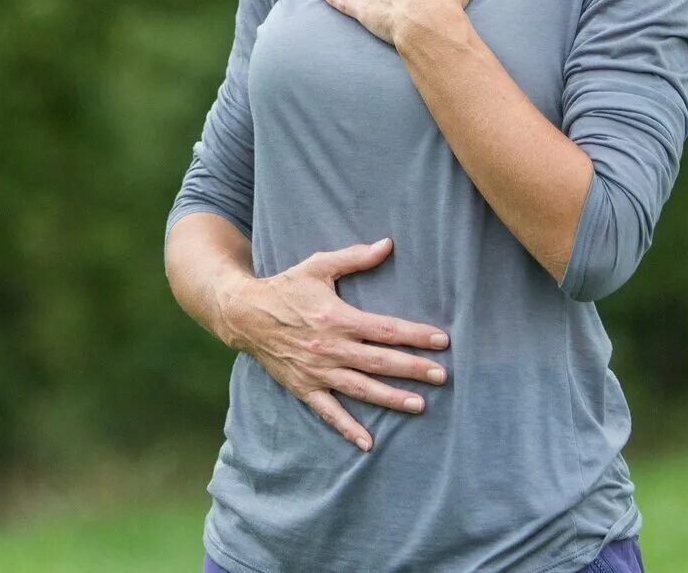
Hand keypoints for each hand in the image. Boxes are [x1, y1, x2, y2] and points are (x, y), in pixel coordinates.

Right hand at [229, 237, 450, 452]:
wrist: (245, 314)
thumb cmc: (286, 287)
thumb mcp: (319, 266)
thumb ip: (355, 257)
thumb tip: (387, 244)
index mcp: (338, 318)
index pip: (386, 329)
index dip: (416, 335)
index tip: (442, 340)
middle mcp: (331, 348)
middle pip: (380, 362)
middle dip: (413, 369)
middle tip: (442, 376)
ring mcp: (318, 372)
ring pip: (361, 389)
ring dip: (391, 398)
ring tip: (419, 405)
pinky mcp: (304, 388)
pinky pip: (329, 412)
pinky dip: (348, 428)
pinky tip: (368, 443)